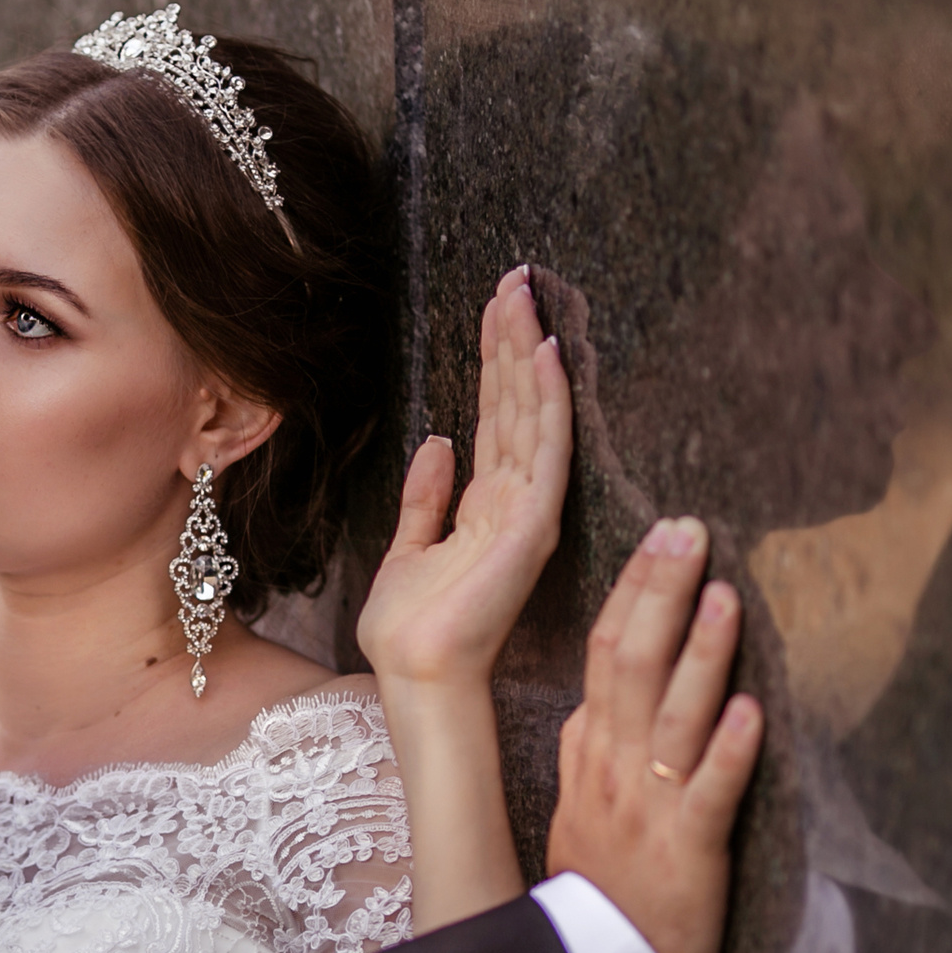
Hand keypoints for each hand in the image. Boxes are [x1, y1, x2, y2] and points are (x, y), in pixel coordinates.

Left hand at [358, 267, 571, 686]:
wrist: (414, 673)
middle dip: (513, 339)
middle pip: (516, 404)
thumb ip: (427, 497)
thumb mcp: (407, 548)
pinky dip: (543, 402)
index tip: (496, 306)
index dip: (496, 360)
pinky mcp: (530, 526)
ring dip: (528, 353)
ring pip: (532, 415)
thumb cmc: (410, 627)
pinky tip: (543, 355)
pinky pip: (542, 452)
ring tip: (524, 294)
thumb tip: (437, 441)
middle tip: (514, 278)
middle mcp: (515, 501)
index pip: (496, 416)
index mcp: (486, 505)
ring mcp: (527, 511)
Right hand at [546, 518, 763, 952]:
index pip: (605, 656)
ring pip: (673, 717)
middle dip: (661, 595)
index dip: (633, 594)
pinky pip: (708, 794)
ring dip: (700, 654)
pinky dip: (729, 751)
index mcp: (591, 757)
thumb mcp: (575, 815)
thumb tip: (589, 704)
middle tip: (688, 533)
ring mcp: (647, 808)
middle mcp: (614, 771)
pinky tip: (750, 709)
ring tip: (724, 595)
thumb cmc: (595, 895)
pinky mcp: (686, 852)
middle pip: (632, 666)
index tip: (659, 539)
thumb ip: (585, 756)